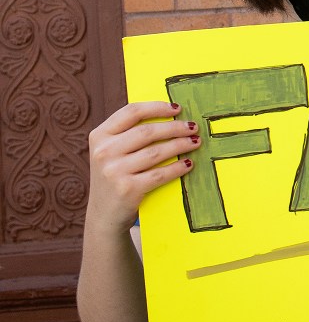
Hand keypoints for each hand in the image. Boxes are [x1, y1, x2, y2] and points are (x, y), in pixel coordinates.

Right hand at [86, 101, 198, 235]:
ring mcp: (114, 171)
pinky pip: (160, 173)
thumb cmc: (115, 177)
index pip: (131, 112)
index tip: (177, 108)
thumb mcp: (111, 152)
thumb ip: (129, 134)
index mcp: (100, 136)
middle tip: (193, 127)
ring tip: (195, 142)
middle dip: (175, 127)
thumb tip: (170, 115)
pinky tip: (188, 163)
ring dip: (181, 145)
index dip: (157, 107)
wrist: (104, 214)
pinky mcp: (127, 189)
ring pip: (156, 152)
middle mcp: (104, 152)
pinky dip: (177, 167)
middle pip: (147, 132)